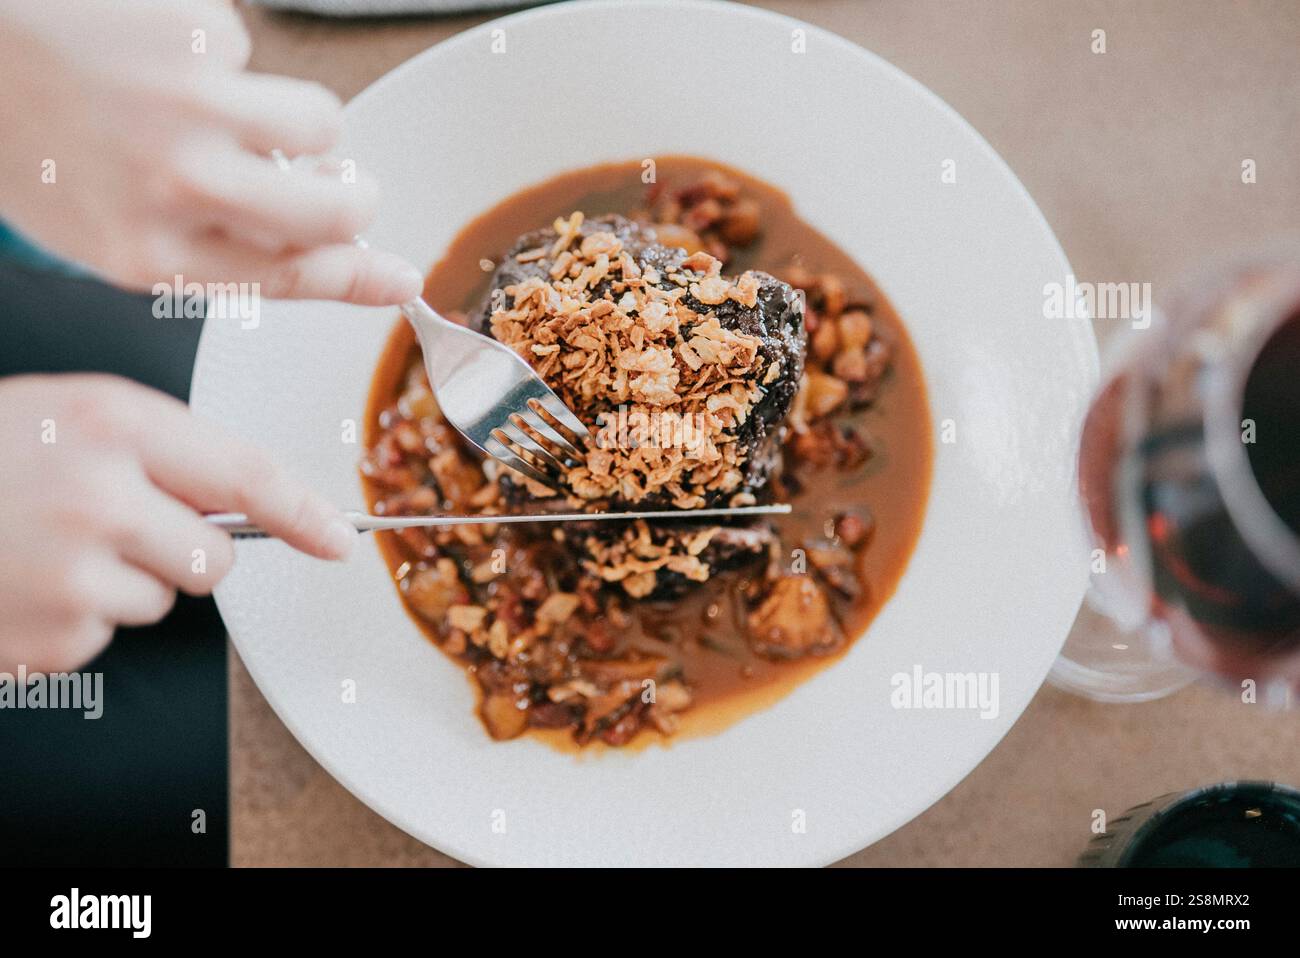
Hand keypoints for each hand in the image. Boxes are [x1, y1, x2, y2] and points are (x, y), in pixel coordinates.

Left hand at [0, 0, 421, 303]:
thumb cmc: (27, 140)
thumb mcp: (105, 228)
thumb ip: (213, 247)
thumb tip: (332, 250)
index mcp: (150, 253)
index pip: (291, 277)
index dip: (360, 280)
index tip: (404, 280)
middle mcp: (178, 187)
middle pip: (336, 211)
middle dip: (351, 195)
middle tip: (333, 179)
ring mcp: (190, 105)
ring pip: (320, 123)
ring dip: (293, 116)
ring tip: (222, 102)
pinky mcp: (195, 34)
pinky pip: (250, 50)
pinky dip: (213, 50)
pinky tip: (151, 50)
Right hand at [0, 374, 356, 672]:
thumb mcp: (67, 415)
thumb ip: (158, 451)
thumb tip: (247, 506)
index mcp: (110, 424)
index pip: (243, 475)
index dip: (303, 513)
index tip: (338, 542)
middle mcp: (98, 495)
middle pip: (214, 556)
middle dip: (181, 550)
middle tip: (105, 524)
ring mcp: (70, 572)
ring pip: (162, 600)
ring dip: (122, 584)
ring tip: (46, 548)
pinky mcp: (48, 635)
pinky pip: (105, 636)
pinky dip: (73, 619)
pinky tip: (23, 583)